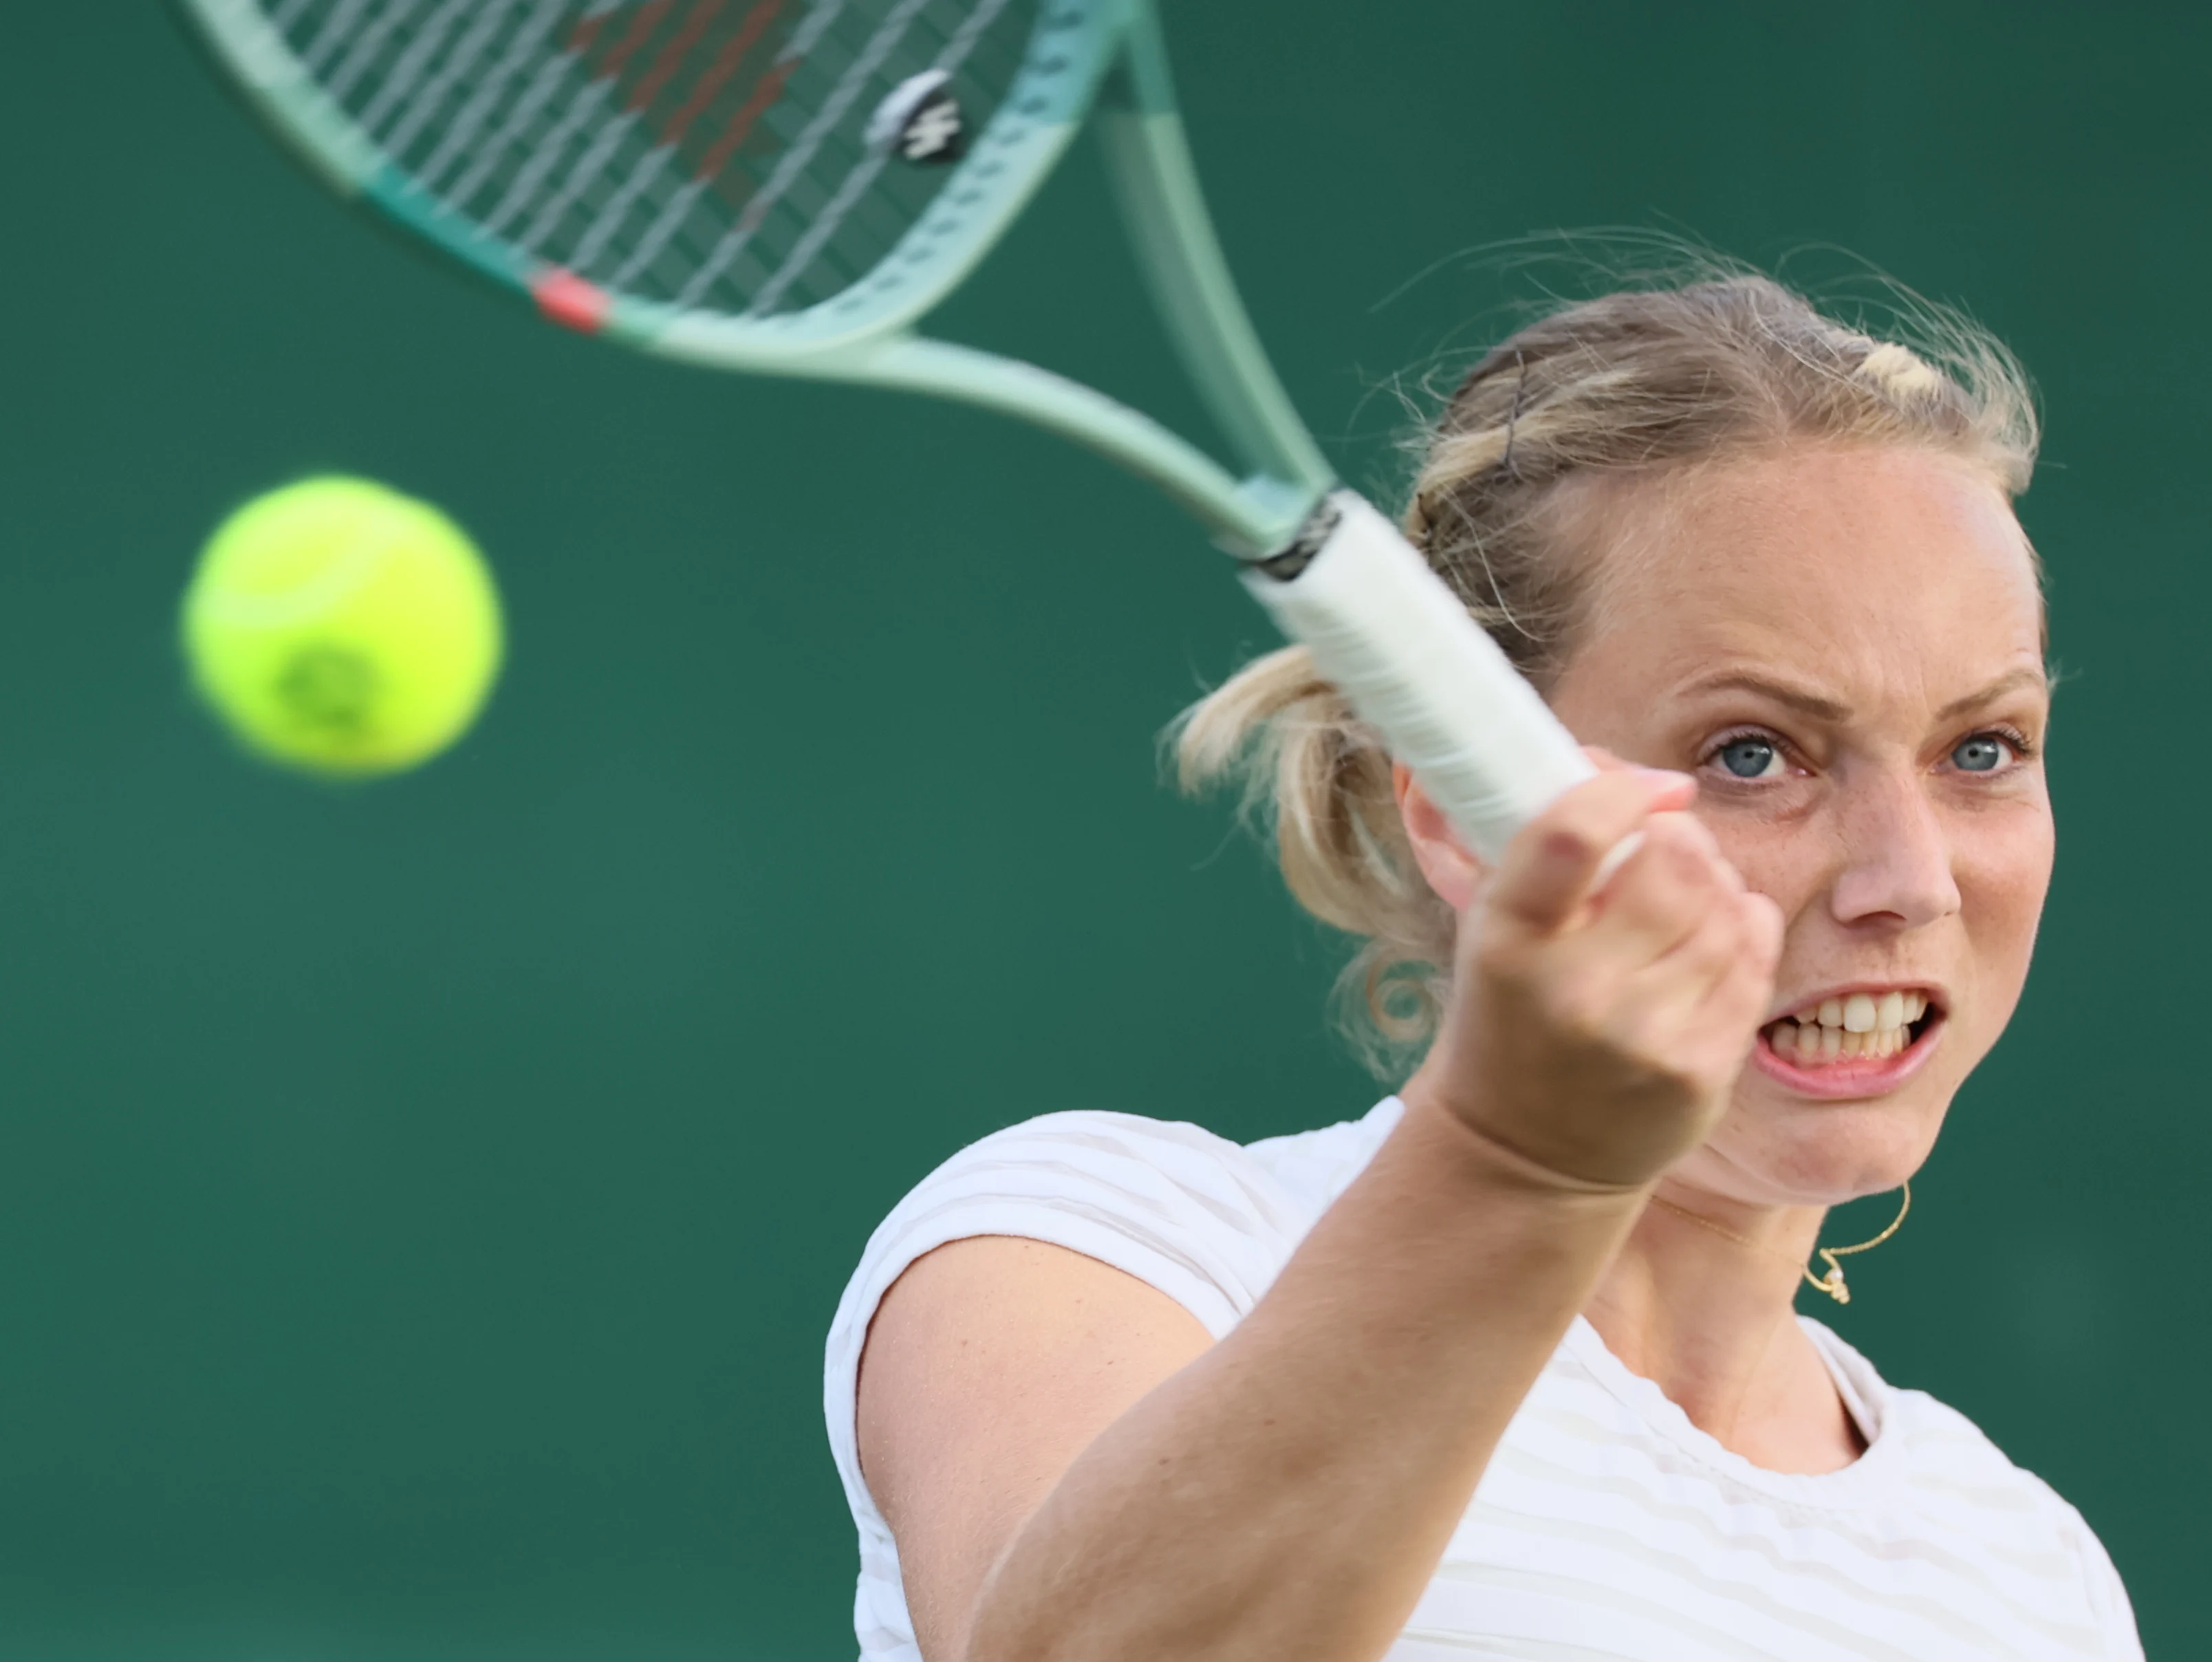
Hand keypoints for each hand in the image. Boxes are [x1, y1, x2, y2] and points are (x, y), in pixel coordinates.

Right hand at [1408, 765, 1781, 1190]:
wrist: (1524, 1151)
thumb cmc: (1510, 1014)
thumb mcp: (1491, 928)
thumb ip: (1538, 849)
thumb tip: (1599, 757)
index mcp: (1505, 942)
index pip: (1573, 834)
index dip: (1624, 788)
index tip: (1653, 786)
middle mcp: (1573, 991)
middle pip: (1672, 860)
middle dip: (1679, 835)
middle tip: (1665, 843)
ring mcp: (1643, 1036)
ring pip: (1724, 904)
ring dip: (1714, 881)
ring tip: (1683, 897)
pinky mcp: (1700, 1071)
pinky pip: (1753, 953)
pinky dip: (1743, 924)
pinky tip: (1710, 937)